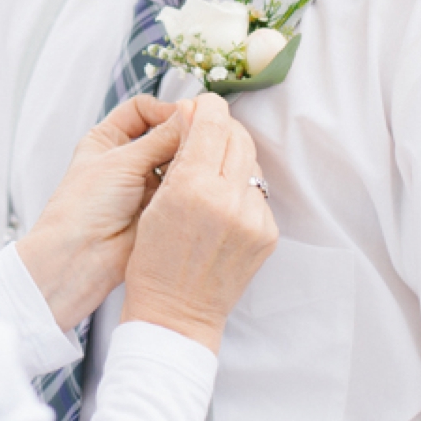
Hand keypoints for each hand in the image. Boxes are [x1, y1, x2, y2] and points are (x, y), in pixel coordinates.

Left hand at [17, 95, 187, 332]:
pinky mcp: (158, 206)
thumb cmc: (85, 206)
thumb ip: (161, 137)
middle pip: (163, 135)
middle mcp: (125, 159)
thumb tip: (194, 113)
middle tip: (206, 134)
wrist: (81, 256)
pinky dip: (190, 182)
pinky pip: (181, 186)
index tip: (187, 114)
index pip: (142, 110)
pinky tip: (200, 181)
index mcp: (106, 139)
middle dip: (182, 135)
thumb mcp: (123, 161)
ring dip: (188, 159)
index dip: (164, 110)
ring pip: (175, 161)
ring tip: (202, 159)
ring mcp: (142, 183)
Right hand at [120, 95, 276, 352]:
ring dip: (233, 159)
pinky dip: (241, 191)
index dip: (205, 107)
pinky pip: (257, 194)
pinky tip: (222, 207)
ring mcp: (253, 217)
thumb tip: (195, 116)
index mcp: (193, 187)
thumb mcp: (154, 203)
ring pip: (251, 163)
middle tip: (205, 135)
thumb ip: (179, 158)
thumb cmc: (153, 261)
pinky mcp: (267, 233)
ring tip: (211, 176)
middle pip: (238, 136)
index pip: (211, 122)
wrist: (176, 314)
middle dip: (221, 129)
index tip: (199, 107)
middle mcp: (229, 198)